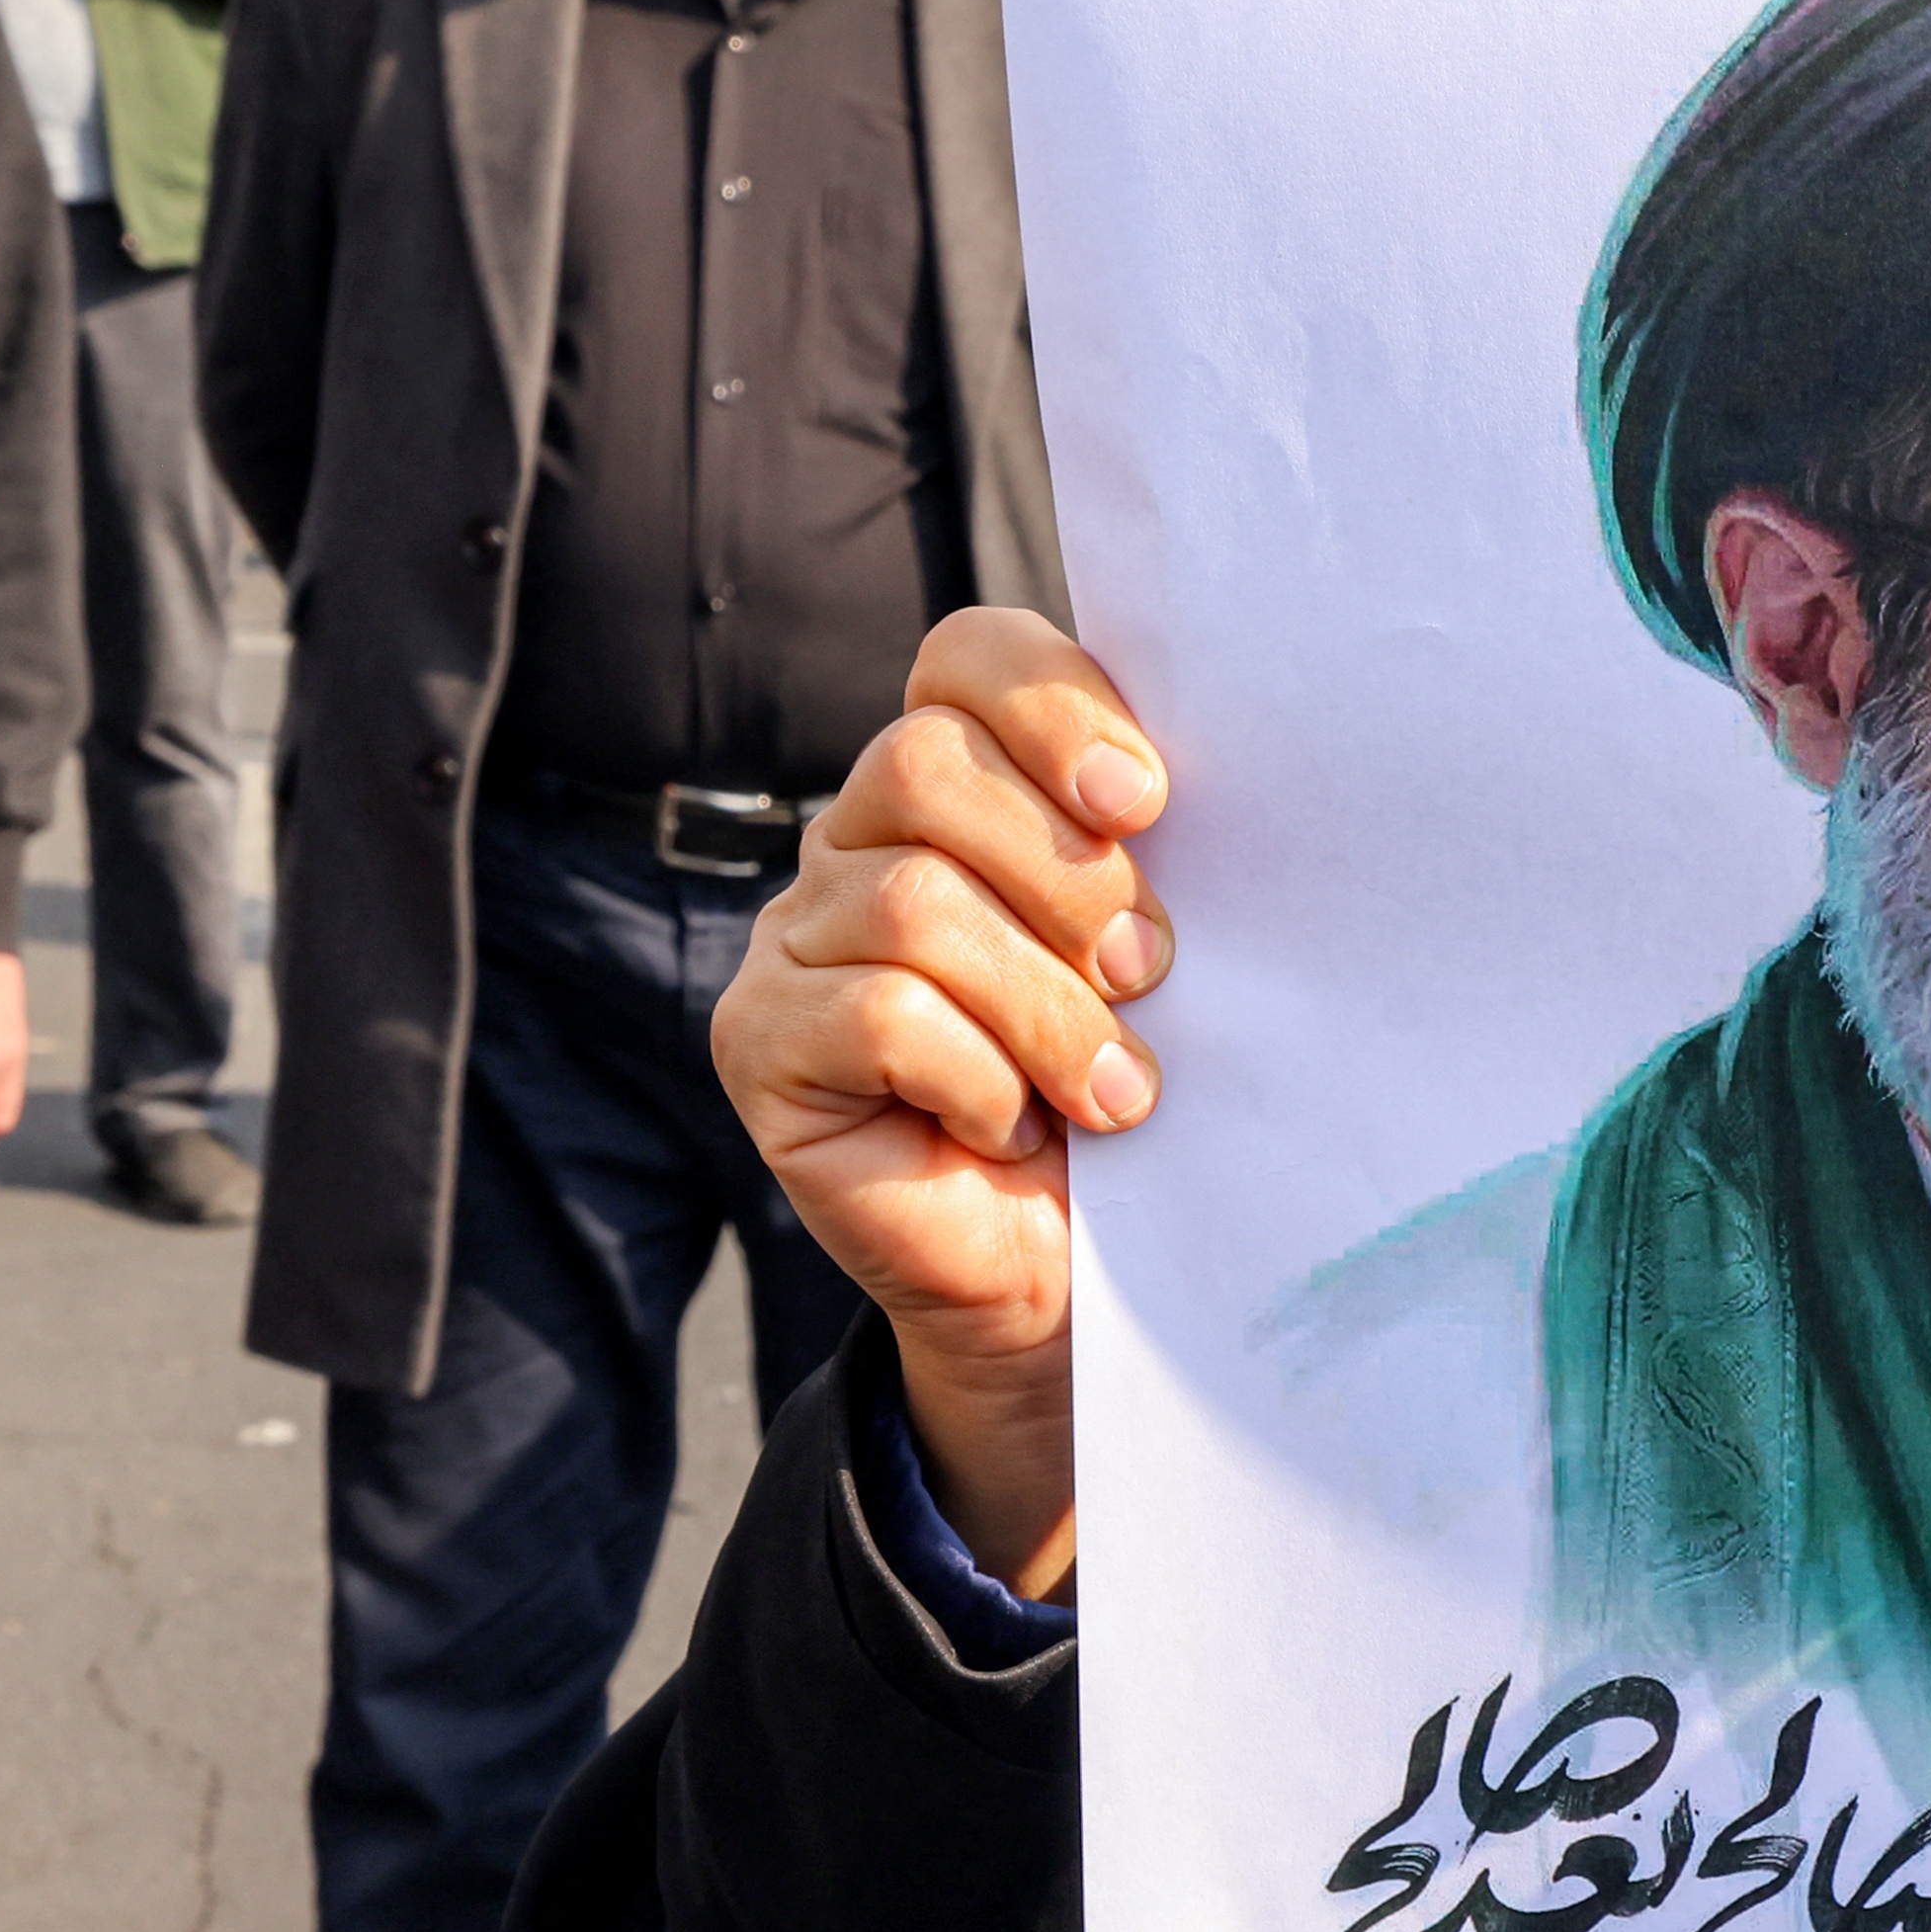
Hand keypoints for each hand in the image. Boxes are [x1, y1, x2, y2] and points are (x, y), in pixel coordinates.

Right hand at [710, 609, 1170, 1599]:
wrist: (1072, 1273)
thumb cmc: (1122, 1092)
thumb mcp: (1153, 954)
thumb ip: (1144, 855)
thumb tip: (1170, 795)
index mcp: (962, 784)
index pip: (969, 658)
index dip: (1055, 706)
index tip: (1149, 802)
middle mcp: (857, 838)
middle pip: (923, 763)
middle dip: (1064, 872)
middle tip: (1148, 970)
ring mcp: (792, 938)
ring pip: (910, 901)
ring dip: (1044, 1005)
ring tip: (1114, 1089)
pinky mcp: (760, 1042)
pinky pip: (873, 1013)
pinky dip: (975, 1074)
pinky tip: (1013, 1127)